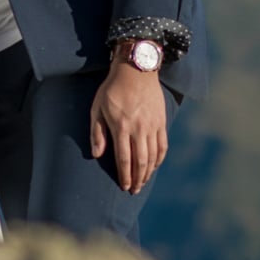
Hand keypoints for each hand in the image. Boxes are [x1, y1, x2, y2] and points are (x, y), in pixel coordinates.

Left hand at [89, 62, 167, 193]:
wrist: (136, 69)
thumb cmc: (112, 88)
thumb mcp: (97, 108)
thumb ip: (97, 132)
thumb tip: (97, 154)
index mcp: (121, 126)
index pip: (124, 158)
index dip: (125, 175)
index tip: (124, 186)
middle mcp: (138, 128)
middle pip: (140, 161)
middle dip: (137, 179)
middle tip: (134, 190)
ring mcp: (152, 125)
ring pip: (153, 156)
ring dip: (148, 172)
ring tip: (143, 182)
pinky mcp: (161, 121)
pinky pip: (162, 145)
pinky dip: (159, 158)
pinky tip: (154, 165)